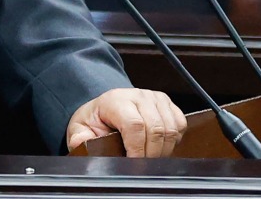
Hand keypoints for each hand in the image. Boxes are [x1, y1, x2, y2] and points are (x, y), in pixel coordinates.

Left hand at [66, 88, 186, 156]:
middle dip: (151, 153)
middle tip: (143, 165)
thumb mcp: (81, 128)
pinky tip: (159, 145)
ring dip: (163, 149)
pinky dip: (174, 140)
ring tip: (150, 157)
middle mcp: (138, 95)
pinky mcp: (168, 103)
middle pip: (156, 129)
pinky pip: (180, 124)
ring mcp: (155, 98)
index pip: (134, 125)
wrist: (106, 108)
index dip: (137, 149)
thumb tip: (80, 143)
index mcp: (115, 100)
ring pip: (171, 128)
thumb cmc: (96, 120)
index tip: (134, 163)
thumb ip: (80, 137)